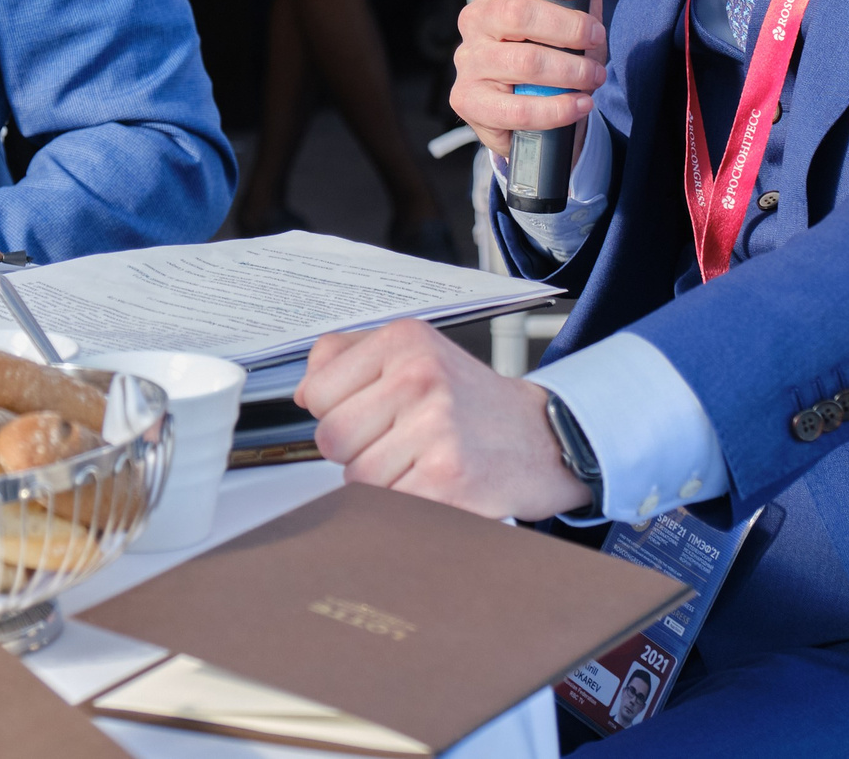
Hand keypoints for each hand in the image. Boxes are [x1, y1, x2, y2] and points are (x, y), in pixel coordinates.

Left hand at [297, 319, 593, 520]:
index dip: (337, 413)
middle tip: (400, 443)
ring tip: (423, 463)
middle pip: (332, 438)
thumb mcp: (415, 353)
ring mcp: (435, 428)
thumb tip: (303, 392)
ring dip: (383, 483)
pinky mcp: (447, 479)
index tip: (371, 414)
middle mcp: (419, 377)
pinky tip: (436, 485)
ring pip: (356, 479)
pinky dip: (406, 506)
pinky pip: (387, 505)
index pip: (317, 392)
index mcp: (404, 341)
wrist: (546, 439)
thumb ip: (347, 358)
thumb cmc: (473, 402)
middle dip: (357, 451)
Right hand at [447, 0, 612, 159]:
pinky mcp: (468, 101)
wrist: (534, 112)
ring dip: (572, 71)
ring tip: (595, 76)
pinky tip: (579, 104)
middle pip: (517, 13)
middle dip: (569, 28)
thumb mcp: (574, 5)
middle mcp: (475, 21)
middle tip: (598, 39)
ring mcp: (468, 61)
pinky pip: (516, 109)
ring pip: (523, 61)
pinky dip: (558, 109)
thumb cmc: (552, 48)